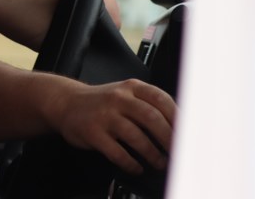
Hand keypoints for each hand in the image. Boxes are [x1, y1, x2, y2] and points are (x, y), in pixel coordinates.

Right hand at [48, 78, 175, 173]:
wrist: (66, 102)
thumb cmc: (101, 102)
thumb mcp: (125, 93)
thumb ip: (148, 104)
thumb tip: (179, 127)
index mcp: (131, 87)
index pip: (161, 100)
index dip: (178, 119)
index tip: (188, 135)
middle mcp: (118, 98)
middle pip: (151, 118)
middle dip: (169, 139)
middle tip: (177, 154)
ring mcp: (105, 115)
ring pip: (136, 137)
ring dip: (152, 154)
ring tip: (159, 163)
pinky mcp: (93, 132)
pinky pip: (116, 152)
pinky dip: (130, 163)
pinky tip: (136, 167)